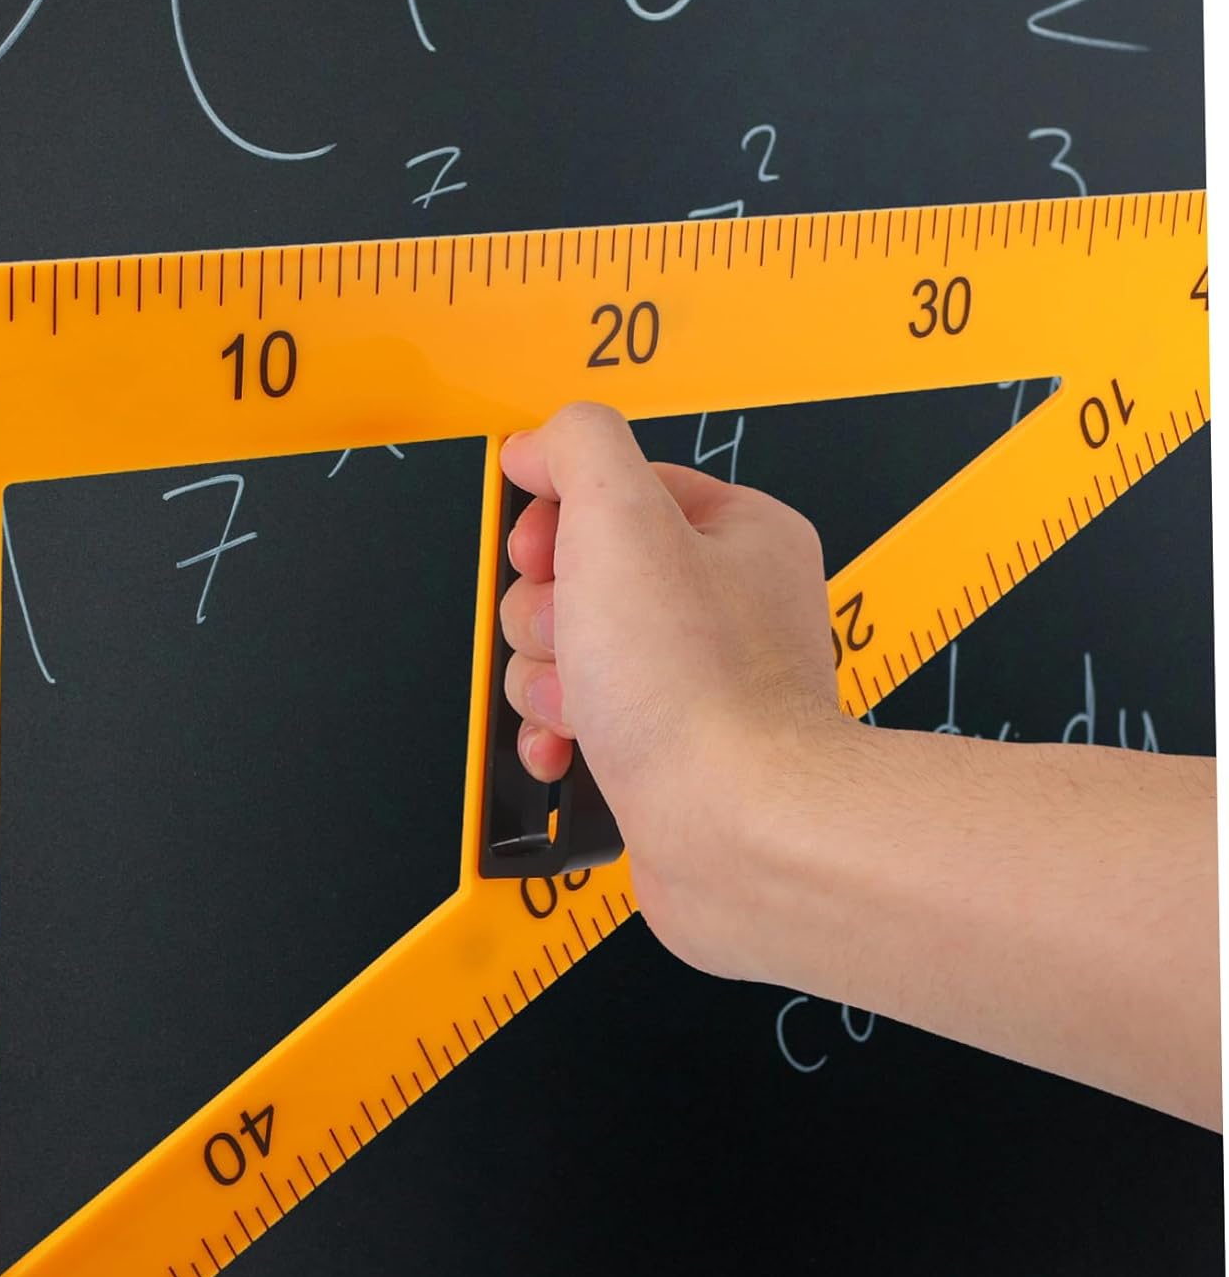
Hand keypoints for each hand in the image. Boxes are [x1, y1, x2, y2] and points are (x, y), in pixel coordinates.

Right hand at [498, 401, 848, 977]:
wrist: (732, 832)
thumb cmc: (697, 691)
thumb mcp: (621, 518)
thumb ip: (577, 449)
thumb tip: (539, 444)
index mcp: (737, 535)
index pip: (617, 488)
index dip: (558, 516)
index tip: (544, 549)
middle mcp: (724, 607)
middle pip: (579, 572)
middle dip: (550, 611)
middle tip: (578, 637)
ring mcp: (694, 684)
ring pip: (568, 650)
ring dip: (549, 678)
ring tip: (584, 703)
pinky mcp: (665, 752)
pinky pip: (579, 720)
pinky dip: (558, 733)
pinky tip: (568, 745)